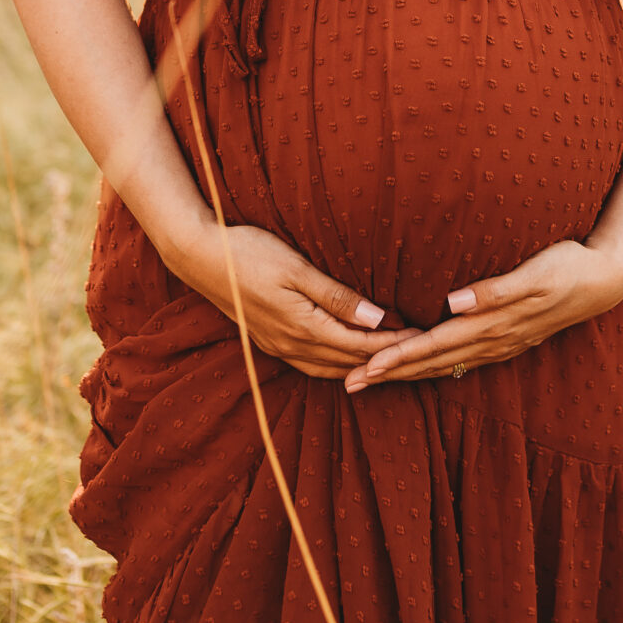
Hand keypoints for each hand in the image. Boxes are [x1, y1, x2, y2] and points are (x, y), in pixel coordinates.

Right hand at [176, 223, 415, 381]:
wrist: (200, 257)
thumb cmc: (249, 253)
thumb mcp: (297, 268)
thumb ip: (337, 296)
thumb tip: (376, 318)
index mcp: (302, 327)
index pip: (359, 345)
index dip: (393, 344)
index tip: (421, 336)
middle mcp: (291, 345)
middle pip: (348, 363)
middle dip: (382, 360)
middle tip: (416, 353)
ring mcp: (277, 347)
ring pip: (329, 369)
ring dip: (360, 367)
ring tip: (389, 360)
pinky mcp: (268, 342)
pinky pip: (310, 364)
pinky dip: (335, 365)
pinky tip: (346, 359)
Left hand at [343, 239, 622, 392]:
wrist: (604, 279)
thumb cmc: (567, 267)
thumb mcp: (534, 274)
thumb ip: (494, 290)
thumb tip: (454, 303)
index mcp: (492, 326)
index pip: (434, 346)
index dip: (398, 358)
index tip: (365, 367)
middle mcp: (492, 342)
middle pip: (431, 363)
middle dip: (390, 374)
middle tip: (349, 384)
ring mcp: (499, 345)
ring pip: (444, 366)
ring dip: (408, 374)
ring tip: (373, 381)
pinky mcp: (506, 340)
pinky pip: (461, 361)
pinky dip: (435, 367)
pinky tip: (422, 370)